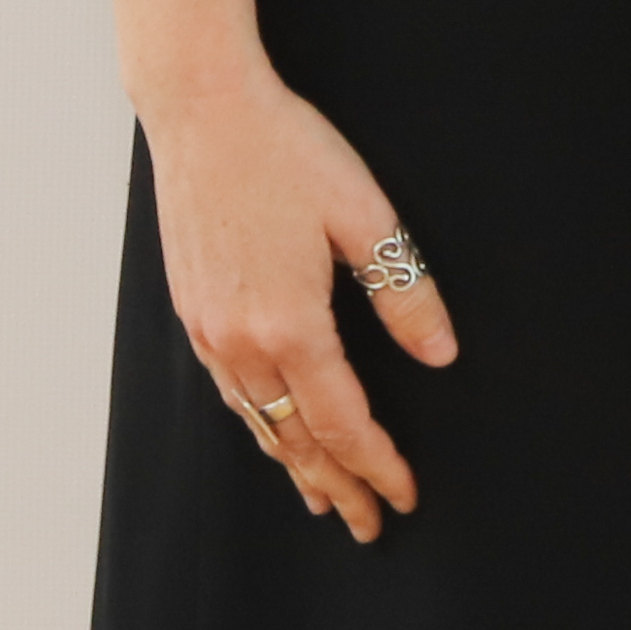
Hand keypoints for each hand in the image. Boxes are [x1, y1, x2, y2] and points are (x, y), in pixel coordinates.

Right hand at [144, 65, 460, 544]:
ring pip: (257, 422)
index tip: (404, 494)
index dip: (378, 464)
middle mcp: (241, 340)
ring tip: (323, 495)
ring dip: (294, 464)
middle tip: (368, 522)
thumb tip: (440, 352)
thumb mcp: (362, 212)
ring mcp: (208, 329)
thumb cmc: (283, 148)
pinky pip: (229, 392)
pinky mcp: (190, 310)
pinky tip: (271, 429)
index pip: (344, 422)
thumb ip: (402, 290)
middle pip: (297, 438)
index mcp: (290, 323)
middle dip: (337, 485)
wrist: (200, 107)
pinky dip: (257, 425)